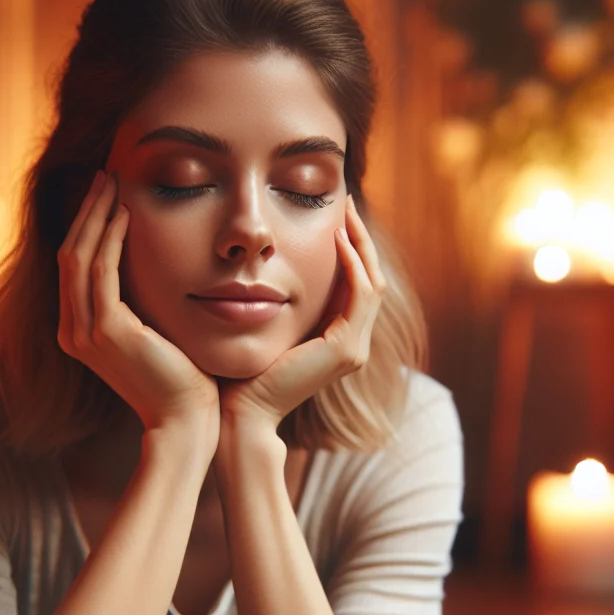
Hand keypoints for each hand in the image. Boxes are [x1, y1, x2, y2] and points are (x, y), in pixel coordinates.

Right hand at [57, 170, 220, 454]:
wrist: (187, 422)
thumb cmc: (184, 383)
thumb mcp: (157, 337)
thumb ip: (145, 308)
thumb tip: (159, 273)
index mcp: (81, 333)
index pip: (76, 267)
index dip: (88, 227)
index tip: (108, 196)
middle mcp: (74, 331)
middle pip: (70, 254)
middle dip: (88, 212)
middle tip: (106, 176)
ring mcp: (86, 332)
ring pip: (80, 256)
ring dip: (97, 215)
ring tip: (114, 183)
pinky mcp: (107, 331)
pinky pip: (102, 271)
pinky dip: (111, 239)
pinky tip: (127, 214)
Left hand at [216, 194, 384, 436]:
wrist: (242, 412)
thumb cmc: (243, 374)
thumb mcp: (268, 327)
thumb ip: (280, 303)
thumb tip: (266, 267)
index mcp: (339, 342)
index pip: (356, 286)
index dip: (352, 249)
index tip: (337, 216)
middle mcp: (354, 346)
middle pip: (371, 280)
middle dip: (361, 239)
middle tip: (348, 203)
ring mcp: (354, 350)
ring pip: (371, 284)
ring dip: (360, 244)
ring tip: (345, 212)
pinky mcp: (345, 349)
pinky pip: (358, 295)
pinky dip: (351, 265)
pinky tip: (336, 239)